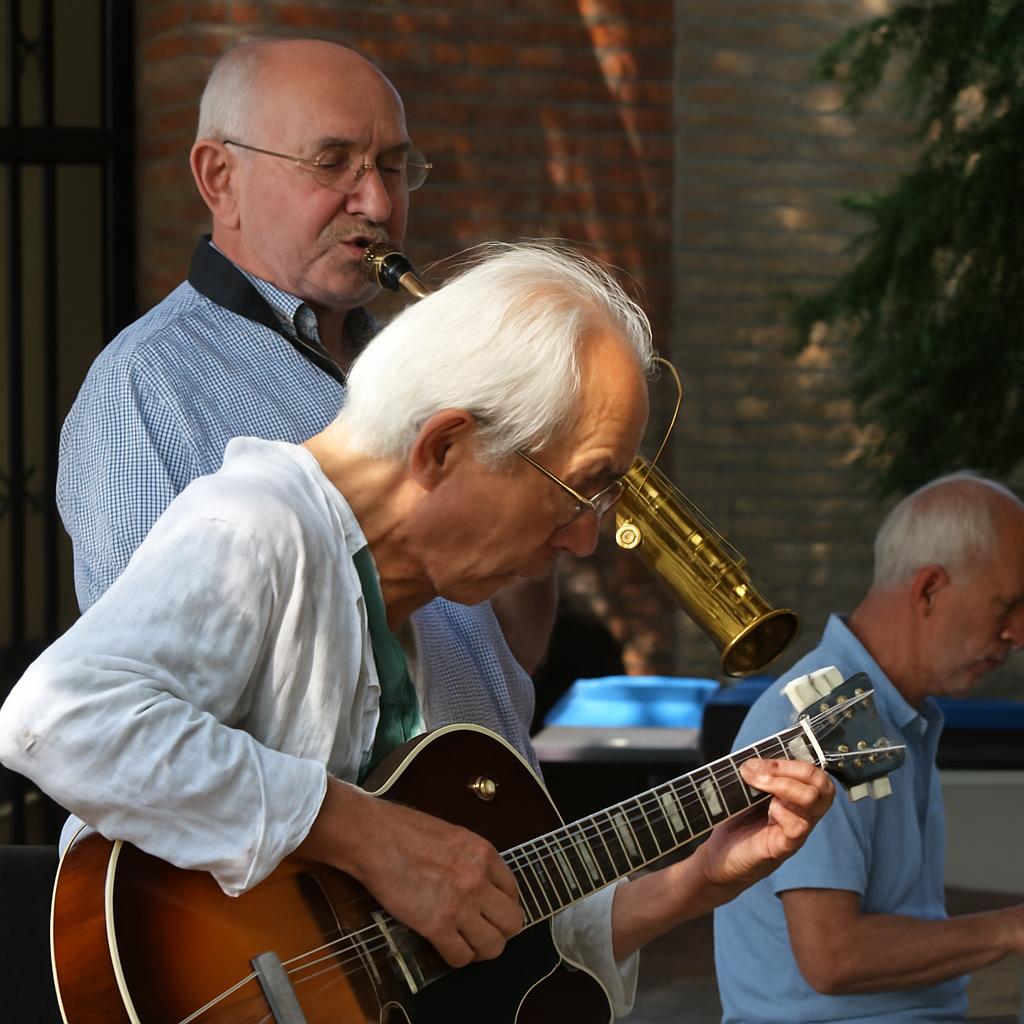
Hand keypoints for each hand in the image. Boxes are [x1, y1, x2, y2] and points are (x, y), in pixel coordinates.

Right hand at [302, 780, 523, 967]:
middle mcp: (479, 879)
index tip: (491, 911)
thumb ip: (470, 859)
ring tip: (467, 943)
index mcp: (484, 853)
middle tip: (483, 931)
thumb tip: (478, 881)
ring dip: (481, 950)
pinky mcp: (436, 925)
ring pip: (493, 946)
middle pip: (513, 922)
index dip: (503, 905)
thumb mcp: (452, 835)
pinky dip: (456, 957)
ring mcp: (460, 904)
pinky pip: (460, 956)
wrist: (375, 837)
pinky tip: (446, 947)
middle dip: (501, 931)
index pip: (513, 891)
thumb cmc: (404, 831)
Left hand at [698, 758, 833, 897]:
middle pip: (823, 785)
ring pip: (814, 801)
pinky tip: (767, 810)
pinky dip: (783, 812)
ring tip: (757, 784)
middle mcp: (802, 813)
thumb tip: (756, 757)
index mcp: (795, 797)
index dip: (791, 761)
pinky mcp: (783, 848)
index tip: (757, 760)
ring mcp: (796, 832)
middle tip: (757, 770)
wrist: (717, 857)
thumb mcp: (746, 791)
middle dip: (791, 768)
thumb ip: (758, 774)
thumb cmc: (733, 821)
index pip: (815, 774)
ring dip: (783, 785)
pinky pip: (799, 827)